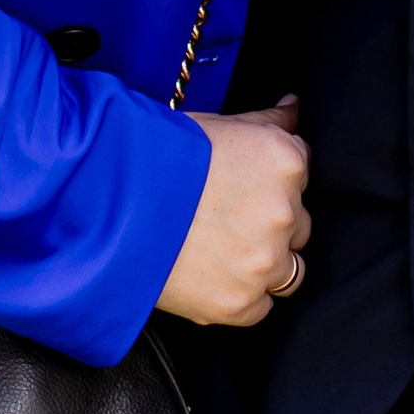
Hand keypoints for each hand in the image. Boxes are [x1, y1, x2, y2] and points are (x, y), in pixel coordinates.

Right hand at [156, 100, 309, 327]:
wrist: (113, 206)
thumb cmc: (163, 158)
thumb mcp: (221, 125)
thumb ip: (269, 120)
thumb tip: (294, 107)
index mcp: (286, 162)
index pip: (300, 174)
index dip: (269, 181)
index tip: (242, 186)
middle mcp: (284, 213)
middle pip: (298, 224)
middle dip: (270, 223)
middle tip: (227, 218)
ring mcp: (264, 263)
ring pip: (288, 270)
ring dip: (264, 263)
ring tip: (222, 250)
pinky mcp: (241, 303)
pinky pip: (260, 306)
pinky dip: (241, 295)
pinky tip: (211, 275)